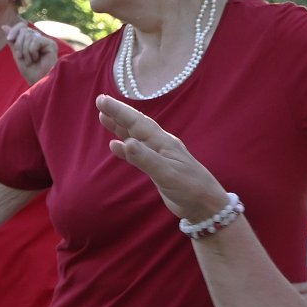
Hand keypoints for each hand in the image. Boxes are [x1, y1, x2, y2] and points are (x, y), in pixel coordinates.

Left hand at [4, 22, 58, 84]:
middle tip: (21, 57)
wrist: (37, 81)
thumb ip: (12, 40)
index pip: (22, 26)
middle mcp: (40, 38)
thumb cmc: (29, 70)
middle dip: (19, 45)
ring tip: (30, 61)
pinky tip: (37, 59)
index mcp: (32, 39)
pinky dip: (32, 52)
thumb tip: (3, 26)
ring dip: (25, 51)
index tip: (9, 39)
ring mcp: (46, 41)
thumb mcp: (17, 54)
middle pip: (24, 31)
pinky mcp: (51, 44)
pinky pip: (35, 41)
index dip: (14, 30)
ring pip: (29, 36)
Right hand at [95, 94, 231, 224]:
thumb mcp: (167, 174)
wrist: (206, 205)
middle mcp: (161, 145)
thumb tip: (125, 142)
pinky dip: (125, 149)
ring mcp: (160, 156)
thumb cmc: (191, 188)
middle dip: (118, 114)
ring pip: (135, 137)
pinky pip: (137, 153)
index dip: (119, 111)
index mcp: (164, 142)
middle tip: (100, 101)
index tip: (102, 100)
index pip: (138, 123)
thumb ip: (146, 159)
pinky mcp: (158, 168)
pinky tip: (115, 146)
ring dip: (120, 128)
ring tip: (104, 118)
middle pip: (136, 126)